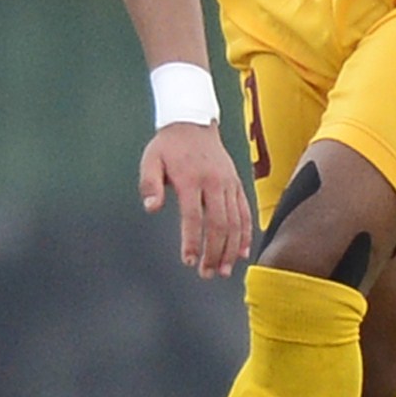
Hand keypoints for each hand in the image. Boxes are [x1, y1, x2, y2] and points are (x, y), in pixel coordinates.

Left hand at [141, 120, 252, 278]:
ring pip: (235, 221)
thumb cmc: (169, 146)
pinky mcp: (237, 184)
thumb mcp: (151, 160)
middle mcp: (214, 183)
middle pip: (219, 223)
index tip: (189, 260)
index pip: (194, 217)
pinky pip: (245, 212)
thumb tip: (151, 208)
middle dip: (214, 252)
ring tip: (223, 270)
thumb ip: (150, 185)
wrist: (193, 123)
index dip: (193, 241)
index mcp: (191, 179)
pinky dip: (246, 233)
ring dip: (231, 248)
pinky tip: (242, 251)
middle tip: (206, 273)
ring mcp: (229, 184)